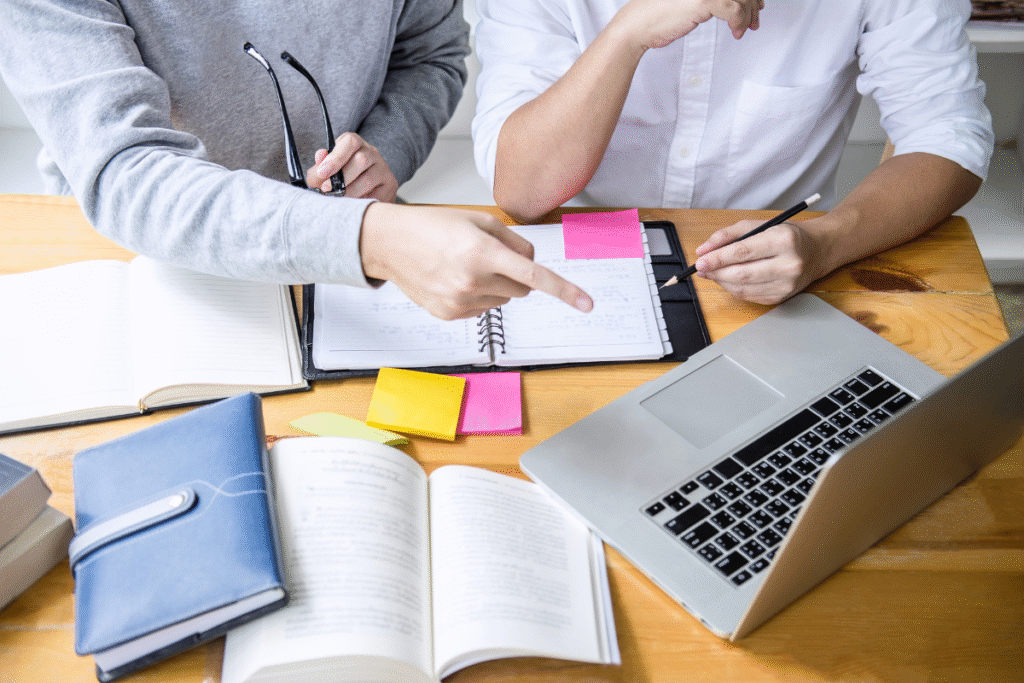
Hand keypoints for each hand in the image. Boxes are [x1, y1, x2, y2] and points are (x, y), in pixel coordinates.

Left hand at [306, 132, 398, 201]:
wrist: (361, 192)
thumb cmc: (339, 178)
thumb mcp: (325, 171)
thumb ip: (319, 165)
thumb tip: (320, 156)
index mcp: (355, 143)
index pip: (350, 142)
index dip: (335, 157)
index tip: (323, 173)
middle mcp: (372, 153)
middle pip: (361, 160)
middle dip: (342, 178)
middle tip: (327, 190)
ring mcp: (383, 168)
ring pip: (368, 179)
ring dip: (349, 192)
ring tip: (338, 200)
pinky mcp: (390, 185)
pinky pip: (376, 195)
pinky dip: (361, 202)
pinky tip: (353, 205)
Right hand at [359, 203, 594, 319]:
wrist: (389, 244)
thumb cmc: (431, 226)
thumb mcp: (477, 220)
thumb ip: (513, 240)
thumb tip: (531, 262)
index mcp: (482, 252)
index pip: (535, 277)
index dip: (565, 291)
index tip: (586, 304)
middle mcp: (472, 280)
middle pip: (523, 288)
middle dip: (517, 274)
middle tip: (493, 257)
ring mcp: (460, 301)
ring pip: (504, 299)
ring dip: (497, 284)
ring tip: (466, 265)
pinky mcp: (450, 314)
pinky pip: (483, 308)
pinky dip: (478, 295)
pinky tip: (454, 279)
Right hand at [613, 0, 762, 49]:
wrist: (637, 24)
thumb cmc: (657, 13)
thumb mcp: (688, 0)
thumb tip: (734, 1)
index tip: (756, 5)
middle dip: (753, 4)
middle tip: (755, 19)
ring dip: (747, 16)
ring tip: (744, 29)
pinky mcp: (704, 0)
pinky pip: (734, 9)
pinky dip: (739, 22)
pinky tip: (736, 32)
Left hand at [693, 220, 822, 304]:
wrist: (817, 250)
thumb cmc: (787, 235)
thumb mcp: (760, 224)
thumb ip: (729, 235)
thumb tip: (703, 250)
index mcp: (783, 240)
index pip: (743, 252)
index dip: (718, 258)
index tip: (700, 261)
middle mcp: (788, 264)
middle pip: (741, 273)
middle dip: (716, 272)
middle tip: (701, 269)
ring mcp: (786, 284)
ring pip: (743, 288)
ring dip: (722, 281)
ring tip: (711, 273)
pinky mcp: (782, 297)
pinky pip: (749, 296)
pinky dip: (733, 288)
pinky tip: (728, 279)